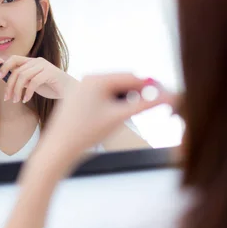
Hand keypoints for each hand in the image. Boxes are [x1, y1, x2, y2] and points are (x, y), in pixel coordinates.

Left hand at [0, 56, 76, 102]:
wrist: (70, 91)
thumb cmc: (52, 87)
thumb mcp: (33, 83)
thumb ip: (23, 80)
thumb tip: (8, 82)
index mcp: (32, 61)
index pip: (14, 59)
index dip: (4, 67)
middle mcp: (37, 61)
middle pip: (16, 71)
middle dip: (9, 85)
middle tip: (8, 98)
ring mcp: (44, 66)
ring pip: (23, 76)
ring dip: (17, 90)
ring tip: (17, 100)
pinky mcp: (50, 73)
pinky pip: (33, 82)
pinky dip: (28, 92)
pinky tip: (26, 100)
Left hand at [36, 74, 174, 167]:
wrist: (58, 150)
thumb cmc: (86, 133)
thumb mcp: (119, 117)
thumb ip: (144, 105)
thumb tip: (168, 98)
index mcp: (97, 79)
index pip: (132, 77)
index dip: (150, 87)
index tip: (166, 97)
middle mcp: (88, 79)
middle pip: (123, 81)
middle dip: (138, 93)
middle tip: (154, 105)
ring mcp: (82, 88)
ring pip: (113, 90)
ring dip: (126, 100)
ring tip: (131, 114)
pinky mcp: (79, 99)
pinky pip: (103, 97)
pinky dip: (113, 104)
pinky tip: (115, 118)